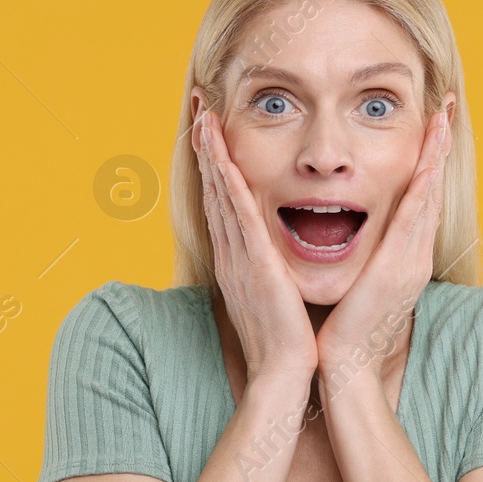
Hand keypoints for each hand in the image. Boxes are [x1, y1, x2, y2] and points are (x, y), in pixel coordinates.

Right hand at [194, 109, 318, 382]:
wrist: (281, 372)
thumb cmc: (283, 339)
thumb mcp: (272, 294)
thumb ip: (268, 270)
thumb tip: (271, 255)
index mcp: (237, 258)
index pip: (221, 201)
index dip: (214, 164)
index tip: (210, 131)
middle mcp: (231, 253)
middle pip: (213, 190)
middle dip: (206, 148)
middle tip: (199, 109)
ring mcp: (239, 258)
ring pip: (221, 196)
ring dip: (212, 156)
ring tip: (204, 119)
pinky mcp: (255, 266)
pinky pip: (239, 218)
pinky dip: (229, 187)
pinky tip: (224, 161)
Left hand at [315, 107, 449, 389]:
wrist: (347, 367)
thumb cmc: (345, 330)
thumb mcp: (359, 285)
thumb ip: (363, 260)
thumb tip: (356, 240)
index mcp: (404, 257)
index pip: (419, 198)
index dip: (429, 161)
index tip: (433, 126)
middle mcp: (414, 255)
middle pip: (431, 189)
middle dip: (440, 147)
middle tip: (447, 106)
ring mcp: (411, 261)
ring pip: (427, 196)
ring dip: (436, 155)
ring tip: (442, 118)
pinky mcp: (399, 269)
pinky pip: (413, 219)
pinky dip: (423, 187)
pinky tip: (427, 162)